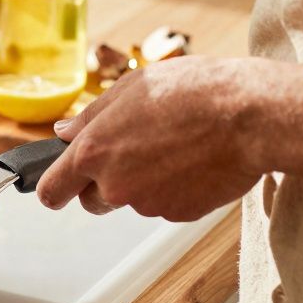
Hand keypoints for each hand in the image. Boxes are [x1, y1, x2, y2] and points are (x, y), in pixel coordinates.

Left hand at [36, 56, 269, 221]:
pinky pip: (166, 204)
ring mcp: (149, 204)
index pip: (52, 191)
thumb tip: (64, 131)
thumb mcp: (129, 89)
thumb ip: (90, 117)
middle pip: (92, 201)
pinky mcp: (181, 214)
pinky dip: (174, 189)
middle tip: (131, 154)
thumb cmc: (191, 93)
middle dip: (102, 185)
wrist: (249, 115)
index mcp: (93, 152)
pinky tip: (192, 161)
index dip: (52, 191)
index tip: (55, 190)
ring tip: (173, 146)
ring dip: (143, 182)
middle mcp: (115, 184)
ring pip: (133, 200)